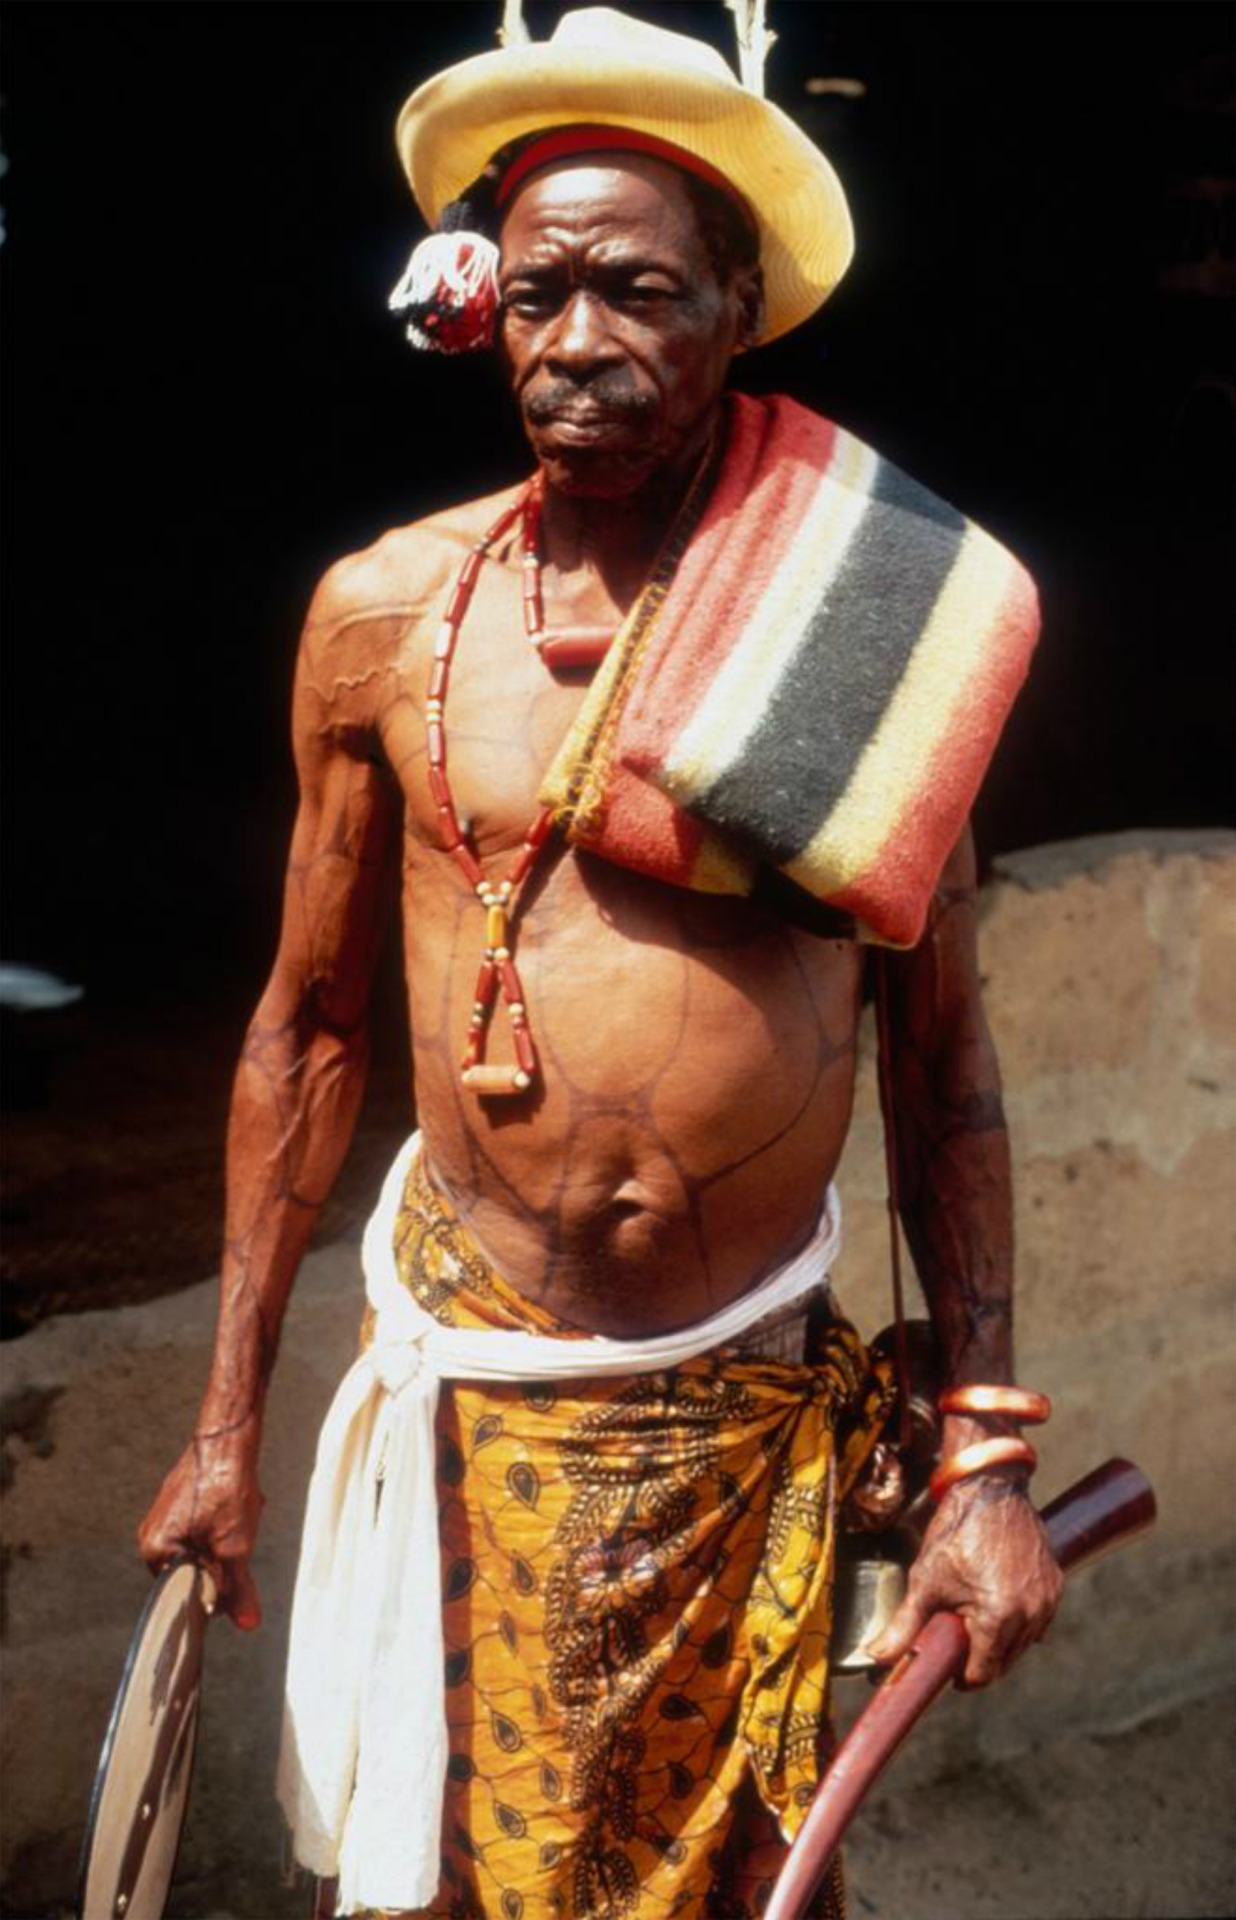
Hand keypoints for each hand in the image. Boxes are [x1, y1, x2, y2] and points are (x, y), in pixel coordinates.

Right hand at [136, 1418, 265, 1630]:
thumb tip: (247, 1624)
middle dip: (225, 1557)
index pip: (187, 1594)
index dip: (217, 1589)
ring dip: (230, 1536)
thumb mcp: (237, 1548)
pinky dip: (228, 1519)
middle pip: (198, 1569)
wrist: (228, 1435)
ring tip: (238, 1512)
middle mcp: (152, 1535)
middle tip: (237, 1531)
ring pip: (207, 1546)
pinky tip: (239, 1501)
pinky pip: (208, 1524)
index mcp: (156, 1552)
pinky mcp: (180, 1499)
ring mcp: (164, 1515)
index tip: (236, 1573)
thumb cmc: (225, 1488)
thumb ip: (238, 1589)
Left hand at [866, 1473, 1062, 1686]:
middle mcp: (1031, 1612)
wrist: (987, 1487)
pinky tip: (998, 1605)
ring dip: (1001, 1642)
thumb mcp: (925, 1581)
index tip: (950, 1671)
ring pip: (1024, 1643)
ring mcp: (1047, 1598)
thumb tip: (875, 1656)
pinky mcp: (1056, 1583)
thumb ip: (904, 1626)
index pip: (984, 1673)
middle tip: (958, 1642)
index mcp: (999, 1617)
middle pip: (1005, 1662)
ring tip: (975, 1620)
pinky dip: (1020, 1621)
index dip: (963, 1677)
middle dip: (981, 1659)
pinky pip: (1039, 1619)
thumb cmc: (954, 1532)